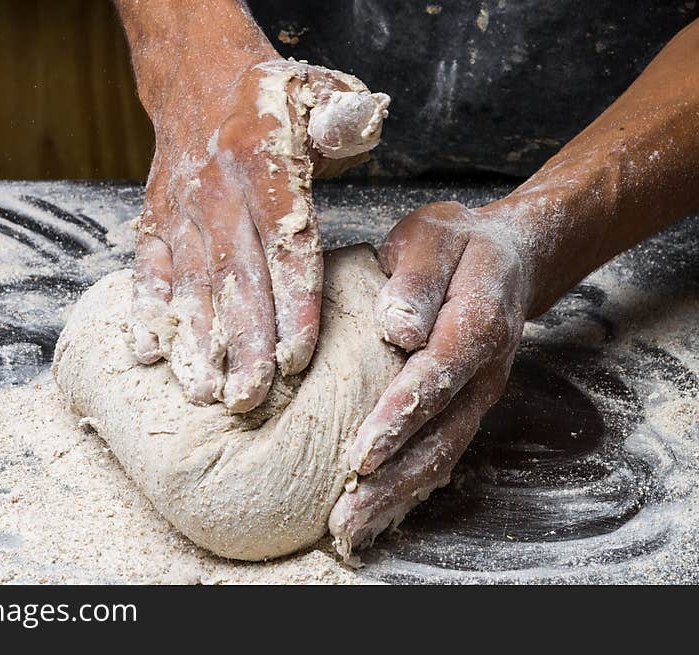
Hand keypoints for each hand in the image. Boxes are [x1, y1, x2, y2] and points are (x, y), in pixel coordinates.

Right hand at [130, 58, 388, 411]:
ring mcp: (179, 208)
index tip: (296, 358)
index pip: (285, 243)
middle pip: (235, 278)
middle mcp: (216, 190)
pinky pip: (145, 270)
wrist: (197, 75)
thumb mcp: (317, 94)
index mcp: (264, 161)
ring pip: (188, 284)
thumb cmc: (272, 102)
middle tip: (249, 399)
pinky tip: (148, 353)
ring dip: (193, 341)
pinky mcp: (153, 219)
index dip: (292, 304)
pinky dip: (144, 311)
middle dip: (243, 343)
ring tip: (202, 392)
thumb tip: (361, 122)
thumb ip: (342, 116)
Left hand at [329, 201, 531, 554]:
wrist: (504, 257)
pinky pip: (441, 454)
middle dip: (393, 479)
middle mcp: (484, 370)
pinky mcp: (465, 408)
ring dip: (397, 496)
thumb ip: (416, 277)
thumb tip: (398, 326)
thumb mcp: (434, 236)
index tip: (362, 453)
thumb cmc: (457, 245)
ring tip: (351, 527)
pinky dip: (409, 487)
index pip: (438, 375)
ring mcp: (478, 395)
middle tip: (345, 514)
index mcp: (476, 321)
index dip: (401, 417)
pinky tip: (375, 512)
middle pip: (441, 434)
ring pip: (442, 455)